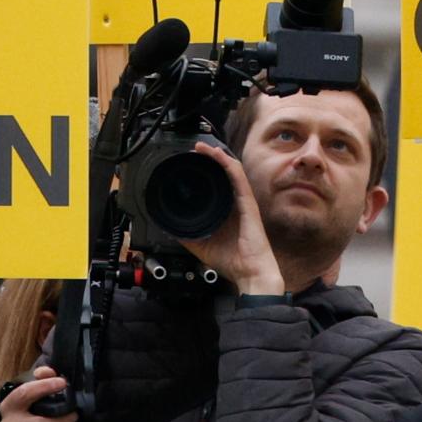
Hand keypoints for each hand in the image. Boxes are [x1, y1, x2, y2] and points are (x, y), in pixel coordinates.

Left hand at [183, 141, 282, 296]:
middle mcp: (236, 203)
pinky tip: (217, 155)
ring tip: (202, 147)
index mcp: (227, 212)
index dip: (207, 171)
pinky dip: (227, 163)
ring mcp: (243, 201)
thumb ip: (188, 235)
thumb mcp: (203, 246)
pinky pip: (238, 177)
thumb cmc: (234, 262)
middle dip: (210, 159)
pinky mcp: (247, 203)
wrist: (250, 273)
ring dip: (216, 155)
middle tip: (194, 150)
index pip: (218, 185)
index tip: (192, 163)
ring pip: (231, 170)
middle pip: (225, 173)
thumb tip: (170, 227)